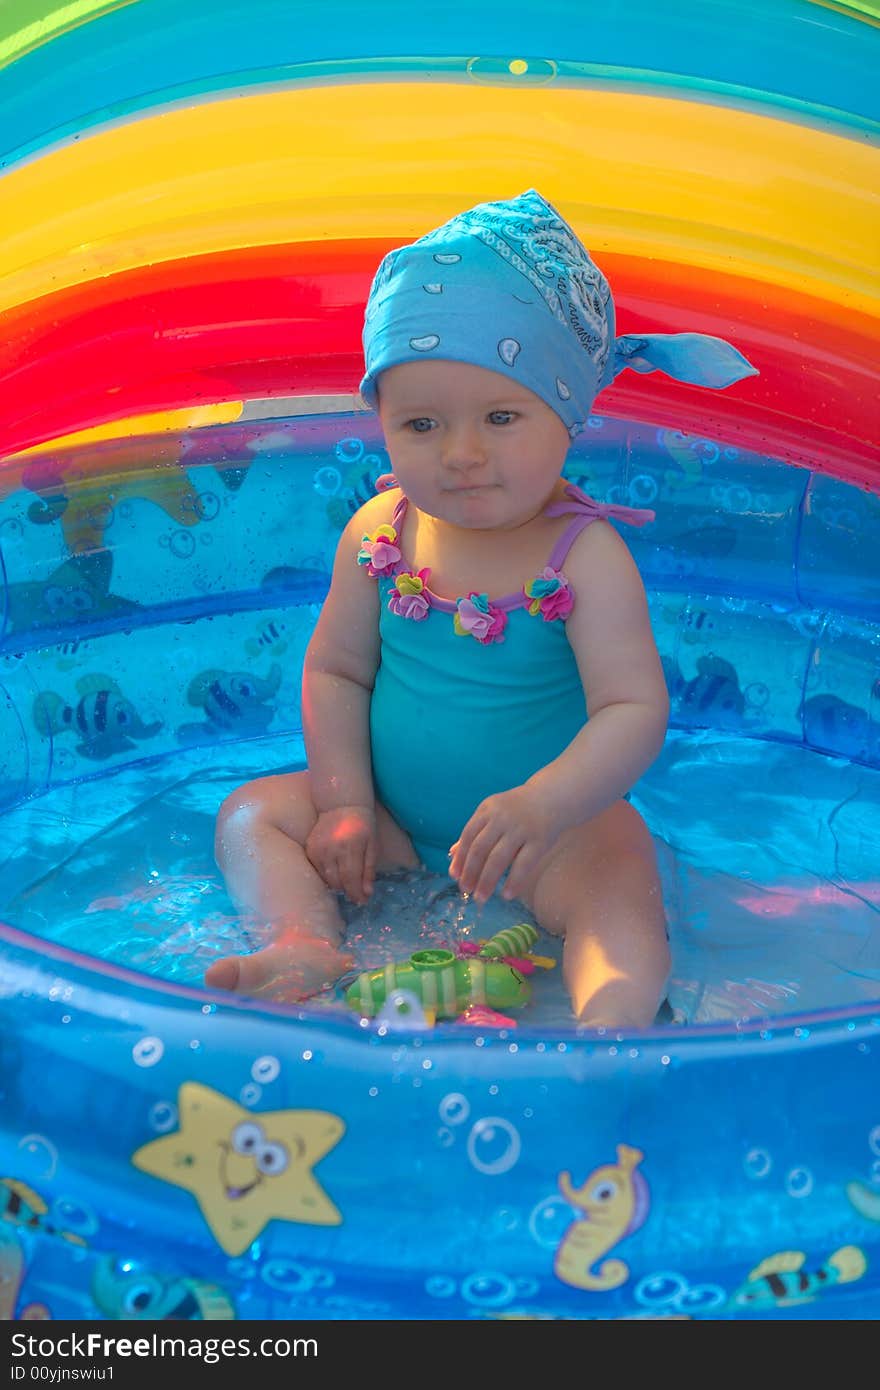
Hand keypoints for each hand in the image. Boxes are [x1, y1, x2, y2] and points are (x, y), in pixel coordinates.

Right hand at [305, 804, 376, 904]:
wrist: (340, 805)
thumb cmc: (362, 825)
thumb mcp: (372, 846)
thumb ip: (369, 870)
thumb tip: (367, 894)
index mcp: (350, 847)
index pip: (350, 879)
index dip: (356, 894)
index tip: (362, 901)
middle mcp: (331, 849)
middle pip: (337, 883)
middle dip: (348, 889)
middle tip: (356, 889)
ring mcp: (317, 849)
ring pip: (326, 879)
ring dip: (337, 883)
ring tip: (346, 878)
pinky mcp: (309, 849)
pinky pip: (317, 871)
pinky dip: (327, 874)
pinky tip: (335, 869)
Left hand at [448, 785, 561, 903]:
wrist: (553, 796)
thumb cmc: (518, 809)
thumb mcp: (493, 813)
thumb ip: (474, 832)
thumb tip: (451, 855)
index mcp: (488, 809)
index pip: (468, 836)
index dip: (460, 857)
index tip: (455, 876)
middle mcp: (502, 818)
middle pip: (480, 849)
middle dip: (470, 872)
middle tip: (466, 890)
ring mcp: (521, 829)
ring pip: (498, 859)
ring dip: (487, 881)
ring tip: (481, 897)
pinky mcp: (540, 840)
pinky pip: (524, 864)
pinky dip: (513, 881)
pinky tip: (506, 895)